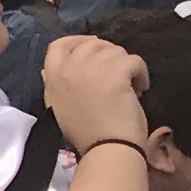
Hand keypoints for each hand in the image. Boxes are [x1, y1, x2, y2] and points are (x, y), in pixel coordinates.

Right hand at [38, 32, 150, 149]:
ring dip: (126, 67)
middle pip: (92, 45)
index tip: (93, 48)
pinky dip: (141, 74)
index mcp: (53, 76)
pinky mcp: (115, 71)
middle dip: (109, 57)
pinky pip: (134, 60)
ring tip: (129, 88)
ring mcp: (92, 67)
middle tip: (118, 76)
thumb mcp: (59, 106)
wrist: (106, 149)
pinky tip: (140, 91)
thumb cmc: (85, 134)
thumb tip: (49, 70)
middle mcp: (69, 66)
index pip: (58, 44)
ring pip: (116, 51)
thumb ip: (55, 84)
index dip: (77, 41)